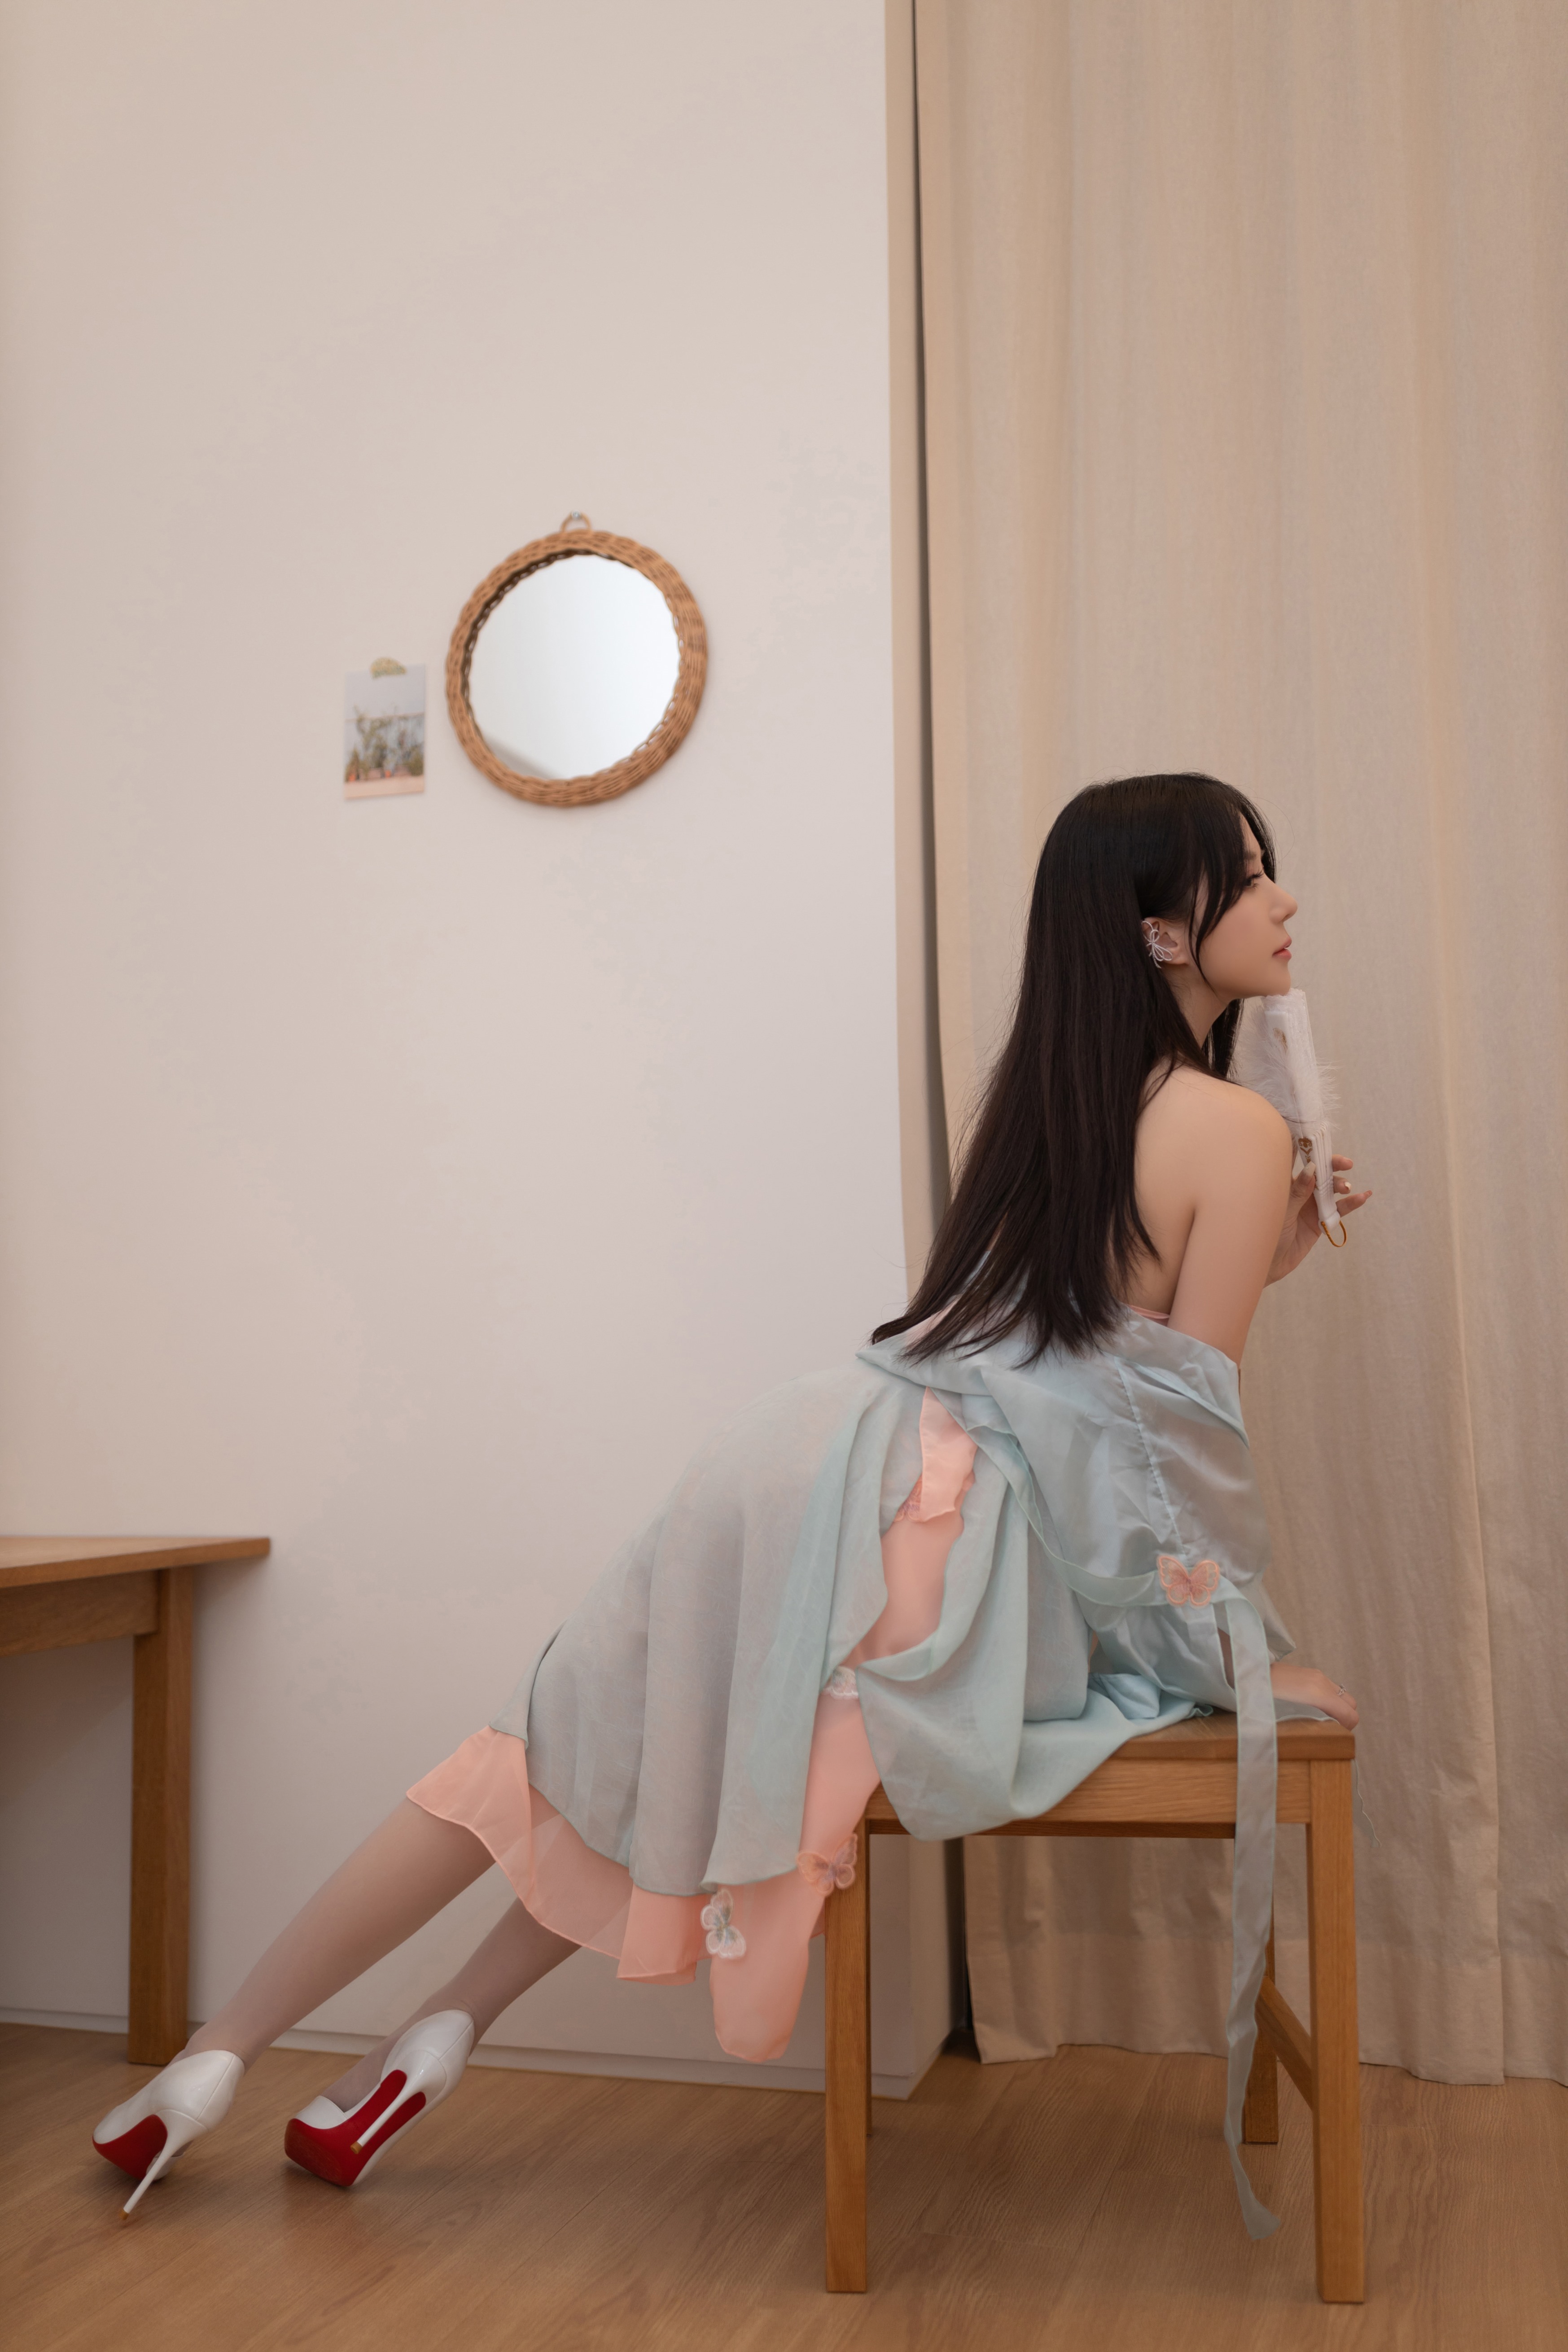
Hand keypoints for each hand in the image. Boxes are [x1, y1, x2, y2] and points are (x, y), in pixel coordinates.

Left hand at [1265, 1155, 1371, 1282]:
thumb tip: (1311, 1170)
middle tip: (1346, 1164)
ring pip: (1330, 1189)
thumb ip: (1297, 1192)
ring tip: (1346, 1187)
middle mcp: (1298, 1191)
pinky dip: (1350, 1203)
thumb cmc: (1262, 1233)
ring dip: (1340, 1185)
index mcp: (1283, 1183)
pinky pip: (1337, 1210)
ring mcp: (1309, 1206)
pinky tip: (1363, 1197)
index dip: (1310, 1148)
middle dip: (1333, 1165)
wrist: (1265, 1263)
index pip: (1297, 1159)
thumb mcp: (1280, 1211)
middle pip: (1319, 1172)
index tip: (1322, 1140)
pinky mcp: (1319, 1222)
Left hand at [1270, 1660, 1358, 1728]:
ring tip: (1319, 1719)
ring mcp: (1317, 1675)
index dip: (1347, 1729)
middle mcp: (1322, 1682)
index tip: (1334, 1735)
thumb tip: (1326, 1733)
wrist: (1251, 1670)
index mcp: (1318, 1693)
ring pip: (1341, 1695)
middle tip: (1329, 1728)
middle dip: (1345, 1717)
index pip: (1350, 1714)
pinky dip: (1329, 1700)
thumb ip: (1310, 1723)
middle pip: (1351, 1703)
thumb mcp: (1286, 1715)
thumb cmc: (1263, 1695)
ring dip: (1337, 1708)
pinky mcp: (1311, 1673)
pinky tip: (1311, 1706)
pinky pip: (1330, 1689)